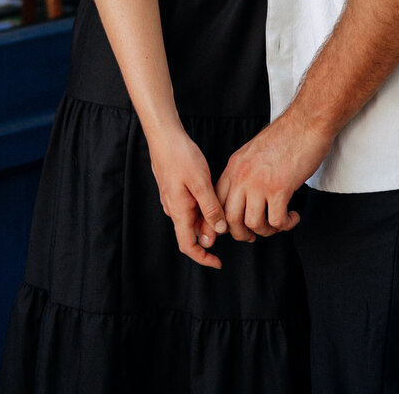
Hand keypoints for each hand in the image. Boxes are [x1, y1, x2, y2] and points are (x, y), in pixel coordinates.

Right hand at [148, 125, 227, 268]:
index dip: (203, 258)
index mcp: (179, 211)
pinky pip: (190, 206)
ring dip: (209, 220)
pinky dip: (204, 207)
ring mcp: (173, 199)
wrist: (164, 135)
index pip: (188, 246)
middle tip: (234, 229)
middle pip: (192, 233)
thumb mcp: (201, 182)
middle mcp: (174, 209)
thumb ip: (210, 208)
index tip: (218, 263)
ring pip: (193, 218)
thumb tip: (219, 231)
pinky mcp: (175, 189)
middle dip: (212, 236)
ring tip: (228, 209)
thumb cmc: (181, 156)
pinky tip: (215, 195)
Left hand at [215, 110, 331, 242]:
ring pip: (253, 224)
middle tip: (255, 234)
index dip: (223, 221)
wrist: (306, 122)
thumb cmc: (285, 137)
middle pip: (230, 218)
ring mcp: (260, 182)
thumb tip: (242, 198)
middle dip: (242, 233)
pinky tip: (292, 217)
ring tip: (278, 223)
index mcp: (234, 166)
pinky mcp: (280, 188)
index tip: (234, 229)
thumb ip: (244, 172)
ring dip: (267, 230)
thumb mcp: (254, 152)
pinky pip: (277, 221)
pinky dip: (286, 225)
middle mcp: (242, 175)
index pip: (216, 201)